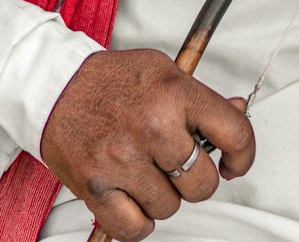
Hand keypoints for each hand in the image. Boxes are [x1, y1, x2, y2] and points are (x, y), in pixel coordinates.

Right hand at [40, 48, 254, 240]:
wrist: (56, 86)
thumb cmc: (110, 79)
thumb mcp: (164, 71)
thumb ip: (201, 98)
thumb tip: (238, 112)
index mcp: (174, 92)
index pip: (235, 133)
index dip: (243, 155)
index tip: (234, 162)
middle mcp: (152, 126)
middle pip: (203, 183)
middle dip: (196, 178)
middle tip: (178, 163)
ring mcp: (123, 159)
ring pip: (171, 207)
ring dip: (164, 196)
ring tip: (147, 171)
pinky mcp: (96, 187)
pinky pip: (135, 229)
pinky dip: (138, 220)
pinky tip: (133, 196)